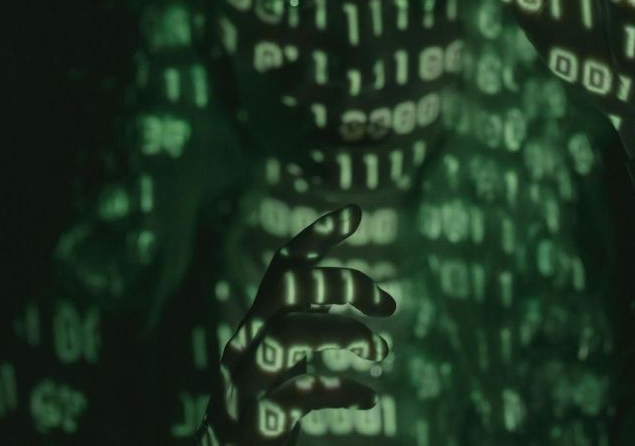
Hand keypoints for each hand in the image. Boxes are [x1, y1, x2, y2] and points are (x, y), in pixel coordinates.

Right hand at [196, 205, 395, 444]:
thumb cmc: (261, 408)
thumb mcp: (280, 358)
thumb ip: (301, 322)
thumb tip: (336, 287)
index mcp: (257, 325)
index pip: (283, 267)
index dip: (316, 236)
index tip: (355, 213)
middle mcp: (245, 345)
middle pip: (289, 290)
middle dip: (343, 284)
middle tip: (389, 304)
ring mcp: (246, 382)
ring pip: (290, 334)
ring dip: (347, 334)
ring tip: (382, 351)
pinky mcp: (254, 421)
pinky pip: (296, 393)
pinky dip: (339, 389)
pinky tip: (368, 398)